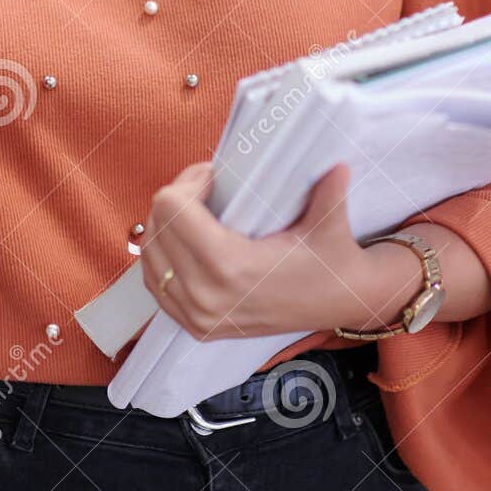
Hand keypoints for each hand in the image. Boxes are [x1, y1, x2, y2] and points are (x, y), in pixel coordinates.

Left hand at [139, 161, 421, 340]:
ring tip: (195, 211)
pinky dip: (162, 256)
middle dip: (176, 199)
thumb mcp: (329, 221)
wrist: (341, 304)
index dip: (189, 182)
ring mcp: (197, 316)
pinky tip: (185, 240)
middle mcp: (205, 296)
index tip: (214, 176)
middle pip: (156, 226)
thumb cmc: (333, 261)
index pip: (172, 209)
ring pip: (150, 255)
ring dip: (165, 226)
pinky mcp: (196, 327)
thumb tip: (334, 163)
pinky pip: (155, 282)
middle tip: (205, 187)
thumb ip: (327, 189)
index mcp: (230, 267)